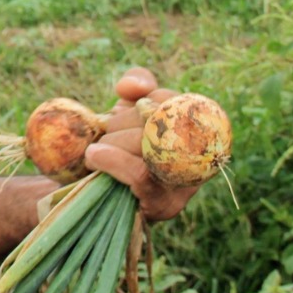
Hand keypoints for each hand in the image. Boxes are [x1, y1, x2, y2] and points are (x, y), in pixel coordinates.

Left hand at [82, 67, 198, 221]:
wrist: (92, 196)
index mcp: (194, 129)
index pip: (172, 98)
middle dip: (121, 123)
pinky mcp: (165, 205)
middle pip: (159, 122)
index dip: (143, 98)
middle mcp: (199, 156)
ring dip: (111, 143)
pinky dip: (111, 160)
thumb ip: (136, 86)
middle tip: (105, 135)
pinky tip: (94, 156)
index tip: (121, 101)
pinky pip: (139, 173)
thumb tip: (131, 87)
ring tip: (98, 151)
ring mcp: (185, 184)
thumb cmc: (115, 148)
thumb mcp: (127, 112)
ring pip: (147, 144)